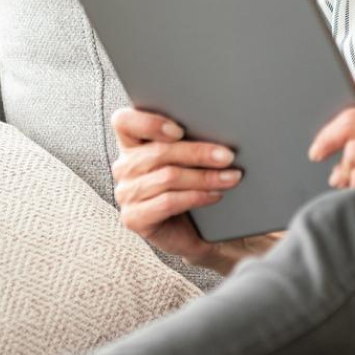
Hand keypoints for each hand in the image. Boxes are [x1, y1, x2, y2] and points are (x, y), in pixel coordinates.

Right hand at [110, 107, 272, 272]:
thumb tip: (220, 128)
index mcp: (131, 144)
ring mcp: (126, 194)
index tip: (180, 130)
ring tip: (230, 177)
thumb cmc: (190, 188)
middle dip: (197, 153)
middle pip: (158, 152)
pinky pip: (168, 202)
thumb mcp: (188, 160)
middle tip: (227, 156)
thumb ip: (190, 141)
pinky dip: (196, 197)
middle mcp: (124, 167)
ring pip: (167, 177)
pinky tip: (215, 195)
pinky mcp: (134, 218)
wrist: (191, 233)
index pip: (124, 121)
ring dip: (204, 177)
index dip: (149, 123)